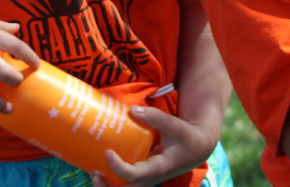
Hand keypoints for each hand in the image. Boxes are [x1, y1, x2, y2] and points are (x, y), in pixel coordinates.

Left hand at [93, 105, 212, 186]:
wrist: (196, 148)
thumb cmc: (186, 136)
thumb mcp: (175, 125)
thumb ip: (155, 117)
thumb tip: (132, 110)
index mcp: (159, 168)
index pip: (136, 175)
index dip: (120, 168)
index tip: (108, 152)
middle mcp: (151, 178)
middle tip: (94, 172)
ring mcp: (146, 178)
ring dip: (108, 186)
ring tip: (93, 173)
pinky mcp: (143, 174)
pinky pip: (126, 181)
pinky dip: (113, 178)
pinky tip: (100, 166)